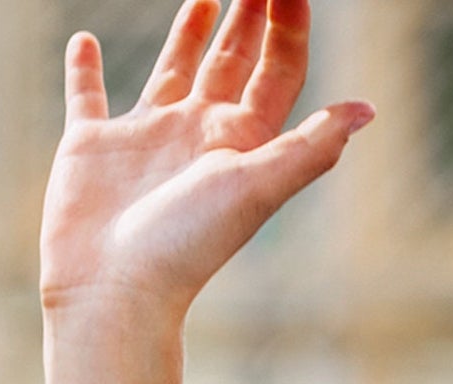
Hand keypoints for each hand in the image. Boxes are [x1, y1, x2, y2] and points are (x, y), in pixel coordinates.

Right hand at [39, 0, 373, 319]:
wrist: (116, 288)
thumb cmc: (188, 242)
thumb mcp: (257, 187)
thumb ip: (311, 148)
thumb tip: (368, 111)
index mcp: (243, 141)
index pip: (276, 70)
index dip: (288, 26)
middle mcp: (200, 135)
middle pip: (233, 62)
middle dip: (248, 18)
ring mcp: (147, 138)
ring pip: (174, 71)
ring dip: (190, 33)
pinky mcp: (92, 146)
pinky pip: (88, 95)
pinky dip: (84, 68)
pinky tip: (84, 40)